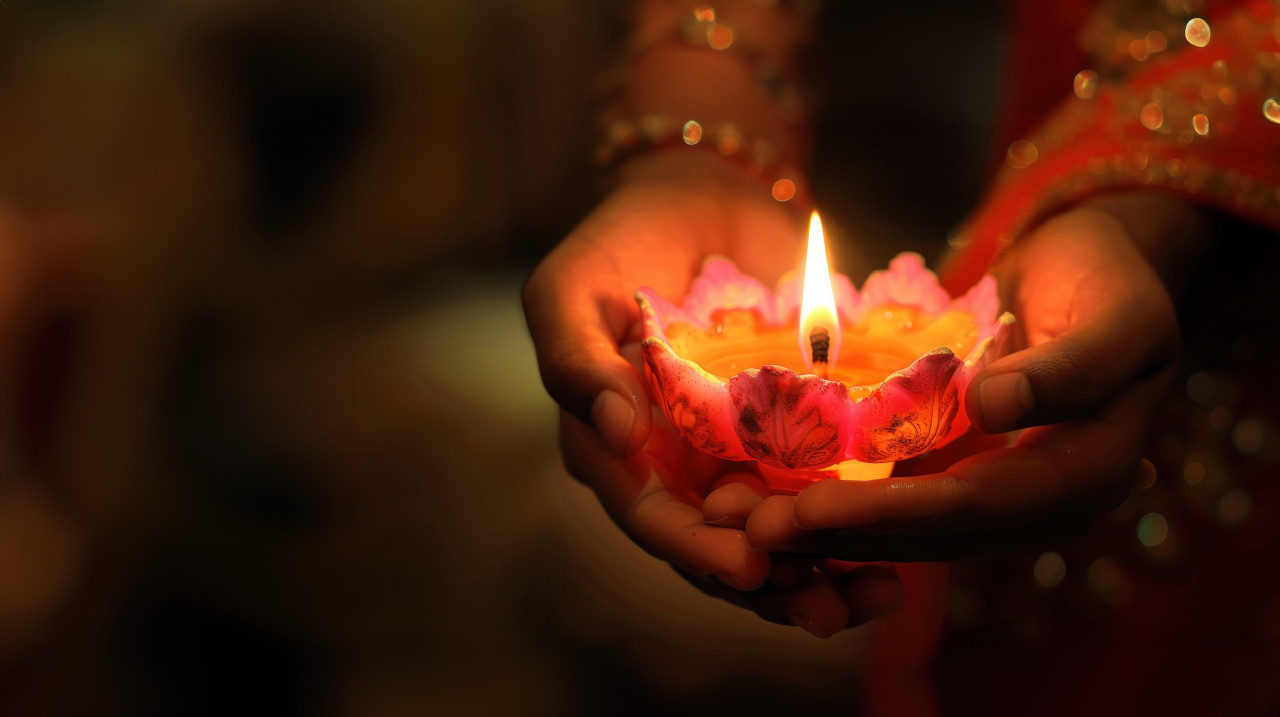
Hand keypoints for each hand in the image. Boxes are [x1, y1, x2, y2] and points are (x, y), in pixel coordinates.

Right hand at [526, 153, 904, 632]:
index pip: (651, 516)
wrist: (703, 195)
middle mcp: (677, 467)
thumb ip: (575, 360)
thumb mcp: (570, 290)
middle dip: (774, 586)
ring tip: (878, 596)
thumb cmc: (622, 241)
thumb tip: (613, 437)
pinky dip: (858, 516)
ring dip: (824, 572)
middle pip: (721, 545)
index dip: (696, 548)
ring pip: (779, 533)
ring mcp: (739, 452)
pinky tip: (903, 539)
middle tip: (829, 610)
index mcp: (617, 450)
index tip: (750, 568)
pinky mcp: (796, 431)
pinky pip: (825, 484)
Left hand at [747, 196, 1199, 561]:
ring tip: (749, 523)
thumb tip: (996, 406)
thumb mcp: (1116, 312)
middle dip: (840, 536)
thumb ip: (1071, 366)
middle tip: (752, 530)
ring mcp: (1003, 499)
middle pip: (931, 534)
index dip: (890, 512)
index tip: (808, 505)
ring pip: (908, 532)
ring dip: (830, 533)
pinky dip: (844, 507)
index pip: (977, 505)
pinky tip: (780, 499)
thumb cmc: (1108, 281)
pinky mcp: (967, 479)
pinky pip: (901, 505)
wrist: (1091, 269)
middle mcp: (1043, 505)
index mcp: (1088, 476)